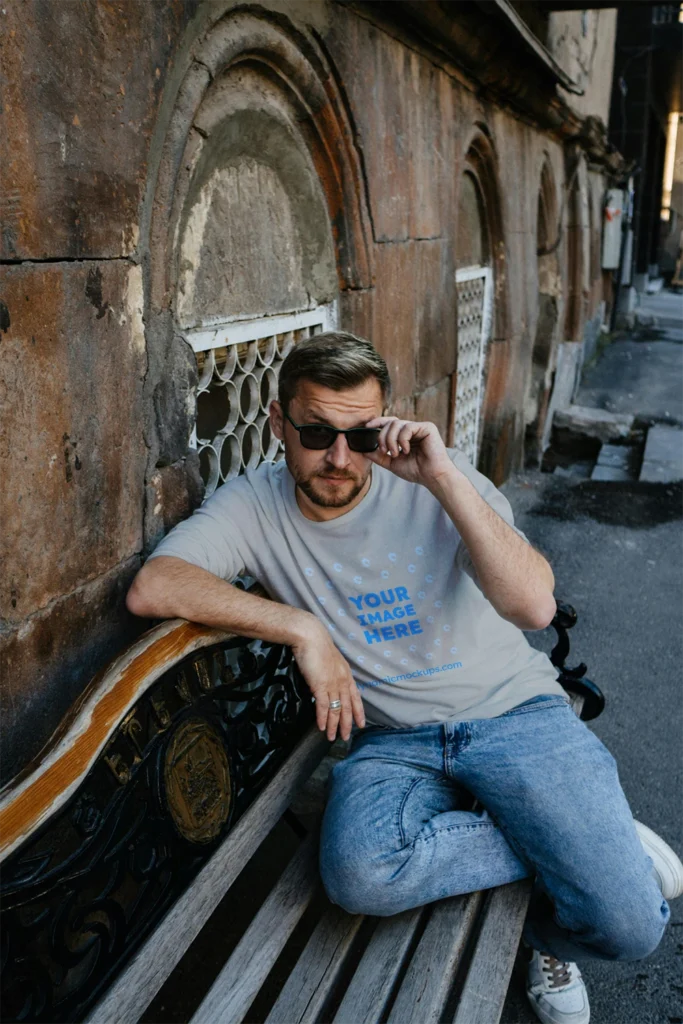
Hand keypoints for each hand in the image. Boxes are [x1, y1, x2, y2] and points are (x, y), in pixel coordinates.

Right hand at [291, 623, 365, 740]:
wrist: (310, 636)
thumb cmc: (316, 645)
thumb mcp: (329, 660)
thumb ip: (331, 673)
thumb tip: (326, 683)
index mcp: (346, 674)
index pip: (355, 697)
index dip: (359, 712)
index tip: (361, 724)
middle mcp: (342, 681)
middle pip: (347, 707)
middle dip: (347, 724)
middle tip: (346, 737)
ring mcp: (332, 683)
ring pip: (336, 709)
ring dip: (334, 725)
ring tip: (331, 737)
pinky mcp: (320, 685)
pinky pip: (323, 706)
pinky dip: (322, 718)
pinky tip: (320, 727)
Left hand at [365, 417, 453, 488]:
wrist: (431, 476)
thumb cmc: (416, 470)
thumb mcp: (392, 463)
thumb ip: (378, 456)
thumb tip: (363, 451)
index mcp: (404, 436)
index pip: (388, 423)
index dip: (377, 422)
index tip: (366, 427)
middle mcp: (411, 429)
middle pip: (390, 423)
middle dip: (383, 437)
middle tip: (385, 451)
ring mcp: (419, 427)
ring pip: (397, 424)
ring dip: (391, 439)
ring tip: (396, 453)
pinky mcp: (427, 427)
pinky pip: (408, 427)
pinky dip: (403, 439)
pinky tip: (407, 450)